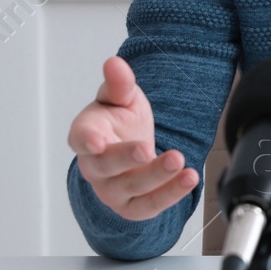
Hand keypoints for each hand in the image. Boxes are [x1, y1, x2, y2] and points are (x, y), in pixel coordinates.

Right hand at [68, 56, 196, 219]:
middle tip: (146, 148)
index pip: (81, 138)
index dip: (86, 140)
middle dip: (126, 158)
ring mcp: (112, 189)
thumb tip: (114, 63)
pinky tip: (189, 179)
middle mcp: (95, 166)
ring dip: (156, 176)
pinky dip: (170, 194)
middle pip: (106, 166)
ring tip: (179, 160)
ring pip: (131, 188)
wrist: (132, 150)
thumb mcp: (121, 98)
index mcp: (86, 135)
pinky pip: (149, 206)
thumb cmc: (119, 123)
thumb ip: (119, 83)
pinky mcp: (132, 206)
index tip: (95, 141)